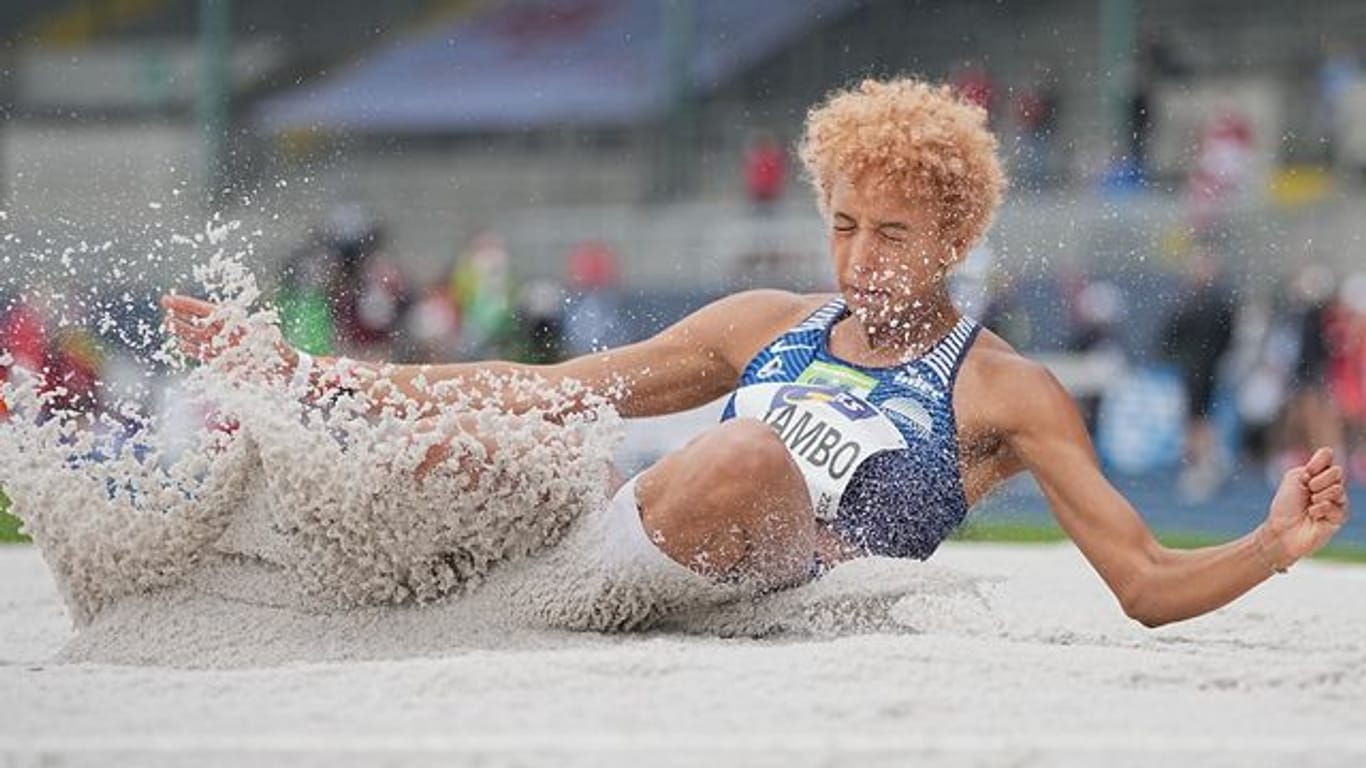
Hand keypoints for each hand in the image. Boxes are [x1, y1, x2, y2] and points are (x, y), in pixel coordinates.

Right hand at [160, 294, 296, 372]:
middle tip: (165, 309)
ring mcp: (223, 347)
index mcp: (236, 324)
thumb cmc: (280, 352)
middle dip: (182, 315)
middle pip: (200, 322)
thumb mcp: (274, 340)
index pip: (208, 311)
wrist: (283, 372)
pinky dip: (191, 350)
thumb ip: (268, 336)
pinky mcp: (222, 362)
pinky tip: (180, 345)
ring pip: (198, 337)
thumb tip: (270, 330)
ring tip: (168, 324)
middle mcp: (227, 334)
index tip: (171, 299)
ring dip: (183, 331)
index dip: (189, 305)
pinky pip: (203, 354)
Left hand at [1264, 447, 1350, 566]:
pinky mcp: (1340, 517)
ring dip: (1319, 496)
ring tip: (1310, 505)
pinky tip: (1313, 515)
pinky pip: (1336, 507)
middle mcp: (1331, 485)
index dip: (1318, 462)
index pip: (1328, 455)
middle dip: (1318, 481)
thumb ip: (1311, 467)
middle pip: (1337, 471)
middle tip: (1308, 492)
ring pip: (1338, 489)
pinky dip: (1320, 509)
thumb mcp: (1294, 479)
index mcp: (1319, 474)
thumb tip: (1330, 462)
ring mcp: (1338, 501)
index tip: (1306, 473)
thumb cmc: (1286, 505)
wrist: (1282, 529)